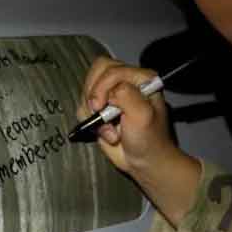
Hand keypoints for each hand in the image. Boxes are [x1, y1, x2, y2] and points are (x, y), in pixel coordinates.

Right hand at [77, 56, 177, 176]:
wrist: (144, 162)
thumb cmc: (149, 138)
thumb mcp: (142, 114)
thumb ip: (126, 95)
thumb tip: (107, 93)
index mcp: (140, 78)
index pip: (110, 69)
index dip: (101, 87)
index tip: (100, 107)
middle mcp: (125, 81)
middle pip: (96, 73)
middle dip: (93, 95)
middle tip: (100, 114)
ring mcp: (111, 94)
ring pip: (87, 90)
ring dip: (92, 112)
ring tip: (109, 129)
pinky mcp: (100, 109)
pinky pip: (83, 106)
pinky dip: (89, 120)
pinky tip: (105, 132)